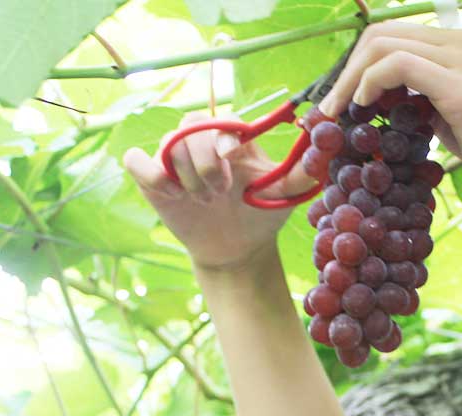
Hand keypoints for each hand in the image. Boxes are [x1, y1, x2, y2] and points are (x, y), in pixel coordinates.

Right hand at [122, 112, 316, 272]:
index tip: (231, 154)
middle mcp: (201, 143)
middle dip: (206, 161)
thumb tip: (325, 144)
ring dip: (188, 176)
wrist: (237, 250)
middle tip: (221, 191)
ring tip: (206, 201)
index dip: (221, 132)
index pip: (219, 118)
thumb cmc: (261, 215)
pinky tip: (172, 195)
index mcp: (231, 140)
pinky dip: (151, 174)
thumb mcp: (284, 195)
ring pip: (168, 145)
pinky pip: (136, 161)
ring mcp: (175, 160)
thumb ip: (303, 171)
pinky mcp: (153, 179)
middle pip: (191, 127)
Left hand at [316, 21, 461, 211]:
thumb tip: (367, 89)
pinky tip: (364, 106)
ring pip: (384, 45)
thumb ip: (412, 91)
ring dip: (351, 79)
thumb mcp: (439, 110)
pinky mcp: (459, 86)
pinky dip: (370, 82)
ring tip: (340, 110)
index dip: (357, 61)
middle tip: (330, 105)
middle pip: (382, 33)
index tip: (340, 95)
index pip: (392, 34)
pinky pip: (398, 65)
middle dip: (347, 68)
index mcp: (457, 43)